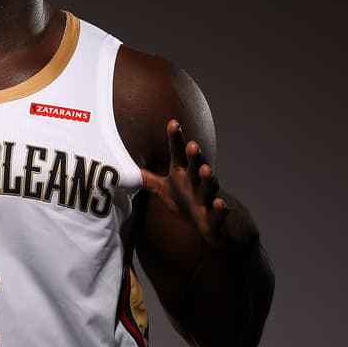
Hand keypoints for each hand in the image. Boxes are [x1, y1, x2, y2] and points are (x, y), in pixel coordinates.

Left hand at [140, 120, 245, 247]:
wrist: (218, 223)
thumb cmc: (188, 202)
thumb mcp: (166, 190)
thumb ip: (149, 179)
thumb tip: (128, 170)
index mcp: (184, 174)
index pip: (179, 154)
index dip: (176, 139)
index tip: (173, 123)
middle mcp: (197, 182)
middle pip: (196, 166)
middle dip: (194, 156)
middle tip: (192, 145)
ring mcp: (208, 199)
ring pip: (209, 186)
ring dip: (208, 178)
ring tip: (205, 169)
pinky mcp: (216, 217)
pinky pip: (218, 212)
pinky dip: (220, 208)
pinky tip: (219, 203)